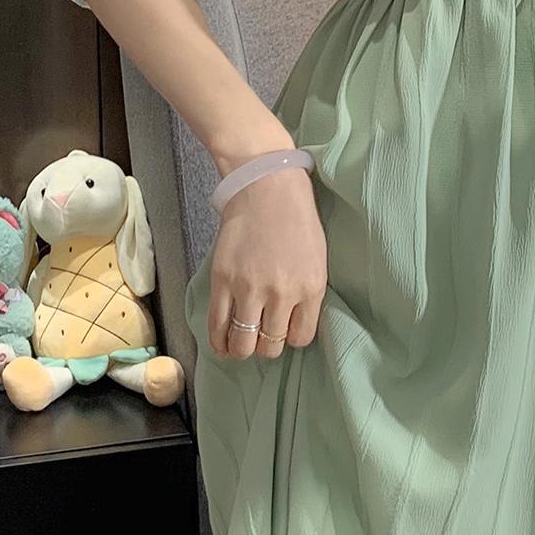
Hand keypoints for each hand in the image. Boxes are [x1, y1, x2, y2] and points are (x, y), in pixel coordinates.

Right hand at [207, 166, 328, 362]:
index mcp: (310, 288)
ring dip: (242, 348)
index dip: (291, 338)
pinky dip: (219, 342)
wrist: (265, 186)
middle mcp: (282, 294)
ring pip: (243, 344)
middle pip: (271, 346)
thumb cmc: (296, 218)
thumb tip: (294, 323)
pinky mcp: (223, 281)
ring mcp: (250, 288)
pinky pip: (218, 327)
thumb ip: (307, 293)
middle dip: (266, 345)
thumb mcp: (317, 259)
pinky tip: (222, 343)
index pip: (301, 338)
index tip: (284, 329)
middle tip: (261, 333)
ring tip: (241, 340)